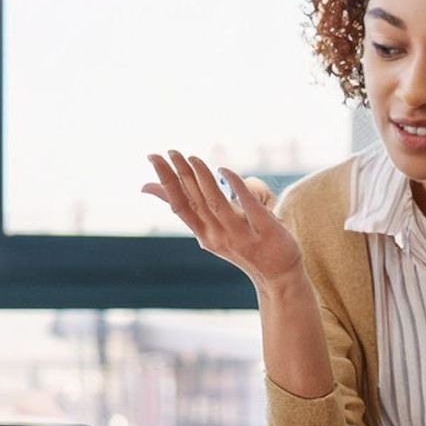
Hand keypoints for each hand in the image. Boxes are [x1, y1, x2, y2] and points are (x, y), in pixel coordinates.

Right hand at [142, 150, 302, 286]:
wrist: (278, 274)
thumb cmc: (244, 244)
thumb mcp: (211, 227)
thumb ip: (190, 206)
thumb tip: (147, 186)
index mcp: (204, 234)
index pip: (179, 205)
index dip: (166, 182)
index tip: (154, 157)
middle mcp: (218, 236)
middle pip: (195, 202)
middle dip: (181, 175)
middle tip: (170, 151)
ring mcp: (241, 235)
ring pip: (216, 204)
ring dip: (203, 179)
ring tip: (192, 158)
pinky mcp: (266, 231)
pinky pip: (249, 206)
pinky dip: (236, 187)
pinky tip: (225, 171)